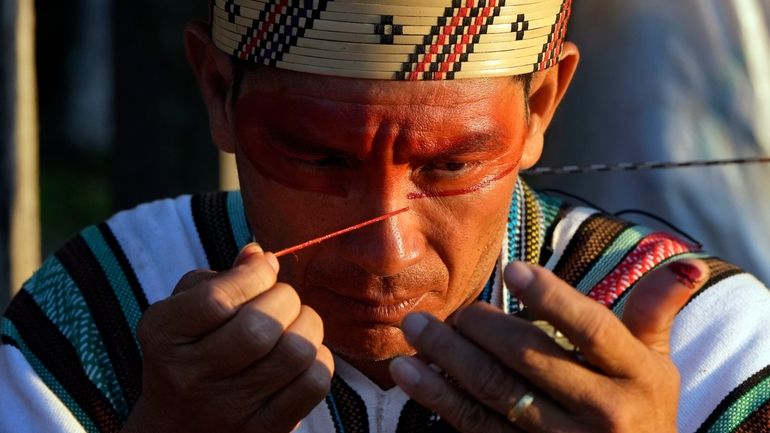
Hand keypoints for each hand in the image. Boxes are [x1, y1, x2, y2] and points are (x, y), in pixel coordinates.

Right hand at [121, 244, 333, 432]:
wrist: (175, 431)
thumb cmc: (187, 354)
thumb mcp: (182, 312)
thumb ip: (220, 279)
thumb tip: (260, 255)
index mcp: (164, 335)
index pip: (217, 298)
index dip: (255, 275)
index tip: (265, 269)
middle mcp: (190, 376)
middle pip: (260, 326)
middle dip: (286, 299)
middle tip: (282, 300)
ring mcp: (228, 410)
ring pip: (295, 352)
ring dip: (308, 326)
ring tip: (295, 324)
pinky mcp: (264, 431)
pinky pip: (313, 384)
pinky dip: (319, 359)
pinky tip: (303, 356)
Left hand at [389, 259, 708, 432]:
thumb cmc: (643, 410)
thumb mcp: (657, 366)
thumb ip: (655, 313)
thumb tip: (682, 263)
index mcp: (637, 374)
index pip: (592, 327)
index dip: (550, 297)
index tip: (511, 269)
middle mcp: (605, 410)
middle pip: (532, 358)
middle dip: (480, 327)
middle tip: (446, 307)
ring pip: (496, 392)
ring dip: (448, 358)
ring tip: (414, 329)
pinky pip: (477, 427)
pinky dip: (439, 398)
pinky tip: (410, 373)